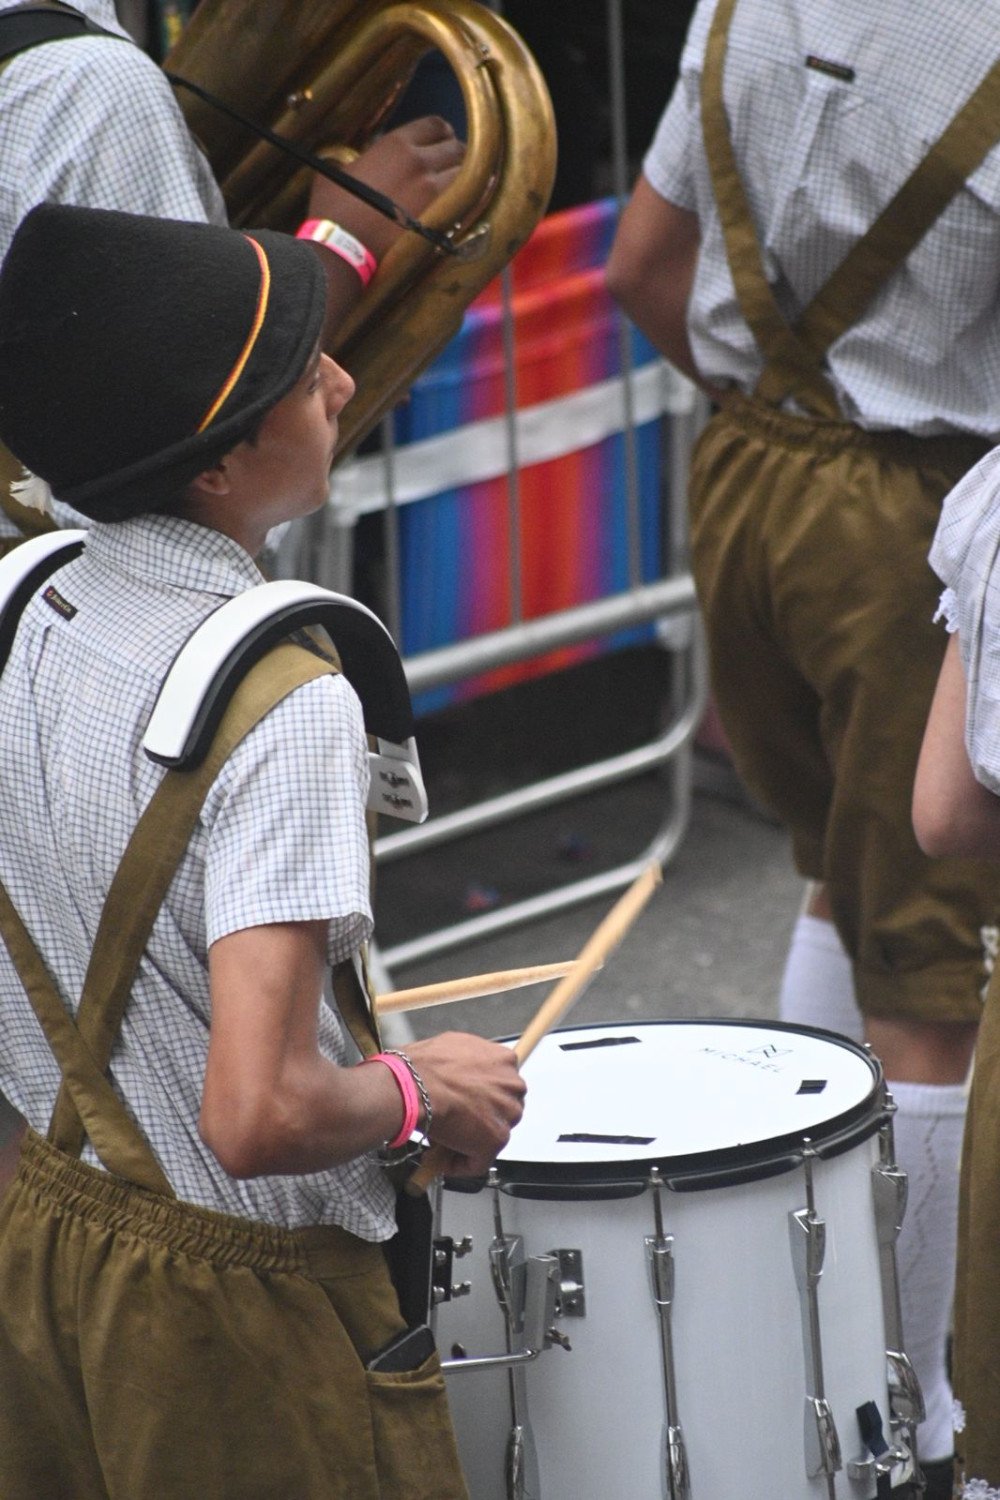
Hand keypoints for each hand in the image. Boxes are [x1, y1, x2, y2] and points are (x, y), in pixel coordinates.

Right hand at [308, 115, 465, 262]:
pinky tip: (475, 201)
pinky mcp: (441, 219)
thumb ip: (353, 161)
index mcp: (397, 144)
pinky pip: (471, 203)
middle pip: (457, 148)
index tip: (444, 140)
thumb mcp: (337, 172)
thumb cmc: (333, 211)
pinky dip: (475, 200)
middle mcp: (421, 162)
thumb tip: (352, 163)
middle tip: (455, 163)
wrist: (343, 247)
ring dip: (470, 177)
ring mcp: (434, 191)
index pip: (435, 126)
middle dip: (457, 154)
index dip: (442, 133)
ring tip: (468, 183)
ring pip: (469, 174)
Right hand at [405, 1031, 525, 1176]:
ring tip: (445, 1142)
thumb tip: (463, 1074)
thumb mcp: (453, 1046)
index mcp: (503, 1060)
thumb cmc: (423, 1066)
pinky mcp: (496, 1140)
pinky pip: (479, 1161)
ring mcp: (507, 1113)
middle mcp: (512, 1085)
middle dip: (481, 1118)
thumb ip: (470, 1061)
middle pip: (503, 1108)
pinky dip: (460, 1165)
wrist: (413, 1086)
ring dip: (471, 1141)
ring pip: (493, 1134)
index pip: (502, 1083)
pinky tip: (442, 1160)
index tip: (469, 1103)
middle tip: (456, 1122)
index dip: (483, 1096)